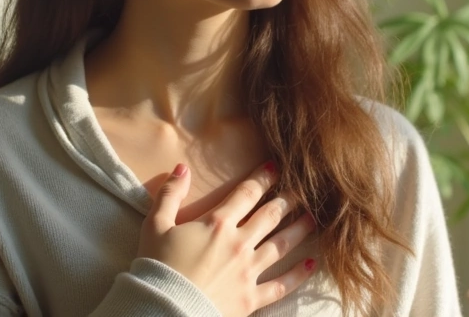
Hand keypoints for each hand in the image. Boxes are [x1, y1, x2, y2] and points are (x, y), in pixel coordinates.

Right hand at [138, 161, 318, 316]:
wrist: (162, 309)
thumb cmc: (156, 267)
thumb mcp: (155, 225)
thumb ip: (170, 194)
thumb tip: (182, 168)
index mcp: (217, 224)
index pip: (247, 193)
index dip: (263, 177)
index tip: (276, 166)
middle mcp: (239, 244)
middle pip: (271, 215)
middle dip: (288, 199)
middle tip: (304, 189)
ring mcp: (248, 272)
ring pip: (282, 245)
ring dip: (299, 230)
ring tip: (313, 219)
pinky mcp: (251, 298)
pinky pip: (281, 285)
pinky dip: (298, 274)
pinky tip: (312, 263)